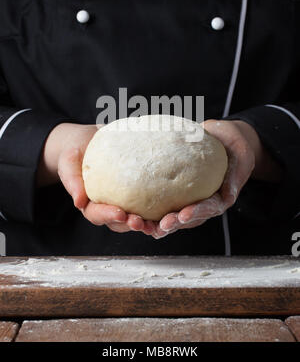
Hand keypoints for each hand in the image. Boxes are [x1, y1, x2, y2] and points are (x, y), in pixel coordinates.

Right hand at [37, 123, 154, 234]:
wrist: (87, 140)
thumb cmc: (75, 151)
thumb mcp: (68, 161)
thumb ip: (72, 180)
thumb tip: (79, 202)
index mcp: (88, 202)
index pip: (96, 214)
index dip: (108, 216)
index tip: (120, 213)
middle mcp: (105, 206)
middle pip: (118, 222)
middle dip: (130, 224)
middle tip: (142, 222)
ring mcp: (121, 201)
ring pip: (134, 218)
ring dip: (146, 222)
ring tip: (159, 222)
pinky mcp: (135, 193)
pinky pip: (146, 203)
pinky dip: (157, 209)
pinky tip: (170, 207)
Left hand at [151, 119, 282, 238]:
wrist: (225, 136)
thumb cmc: (235, 145)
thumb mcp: (242, 156)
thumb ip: (236, 174)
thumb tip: (229, 195)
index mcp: (221, 197)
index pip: (209, 208)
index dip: (196, 213)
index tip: (182, 215)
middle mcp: (204, 201)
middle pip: (187, 218)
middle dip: (172, 224)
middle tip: (158, 226)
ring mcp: (190, 197)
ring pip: (172, 214)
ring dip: (156, 222)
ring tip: (141, 224)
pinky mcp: (178, 190)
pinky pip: (163, 200)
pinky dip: (150, 207)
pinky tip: (134, 210)